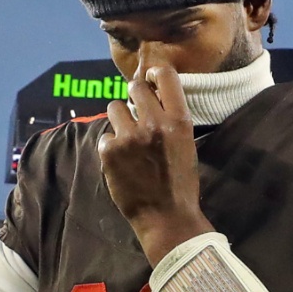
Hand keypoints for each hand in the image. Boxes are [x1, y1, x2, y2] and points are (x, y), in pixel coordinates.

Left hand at [98, 65, 210, 264]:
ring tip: (128, 138)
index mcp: (179, 120)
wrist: (167, 217)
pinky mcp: (110, 151)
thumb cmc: (180, 183)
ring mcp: (130, 137)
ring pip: (114, 107)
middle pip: (135, 86)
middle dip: (135, 95)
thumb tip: (154, 97)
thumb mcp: (186, 144)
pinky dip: (111, 146)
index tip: (151, 80)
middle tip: (137, 111)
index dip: (155, 73)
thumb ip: (170, 119)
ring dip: (120, 119)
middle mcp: (154, 123)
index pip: (165, 75)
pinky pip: (106, 135)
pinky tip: (122, 161)